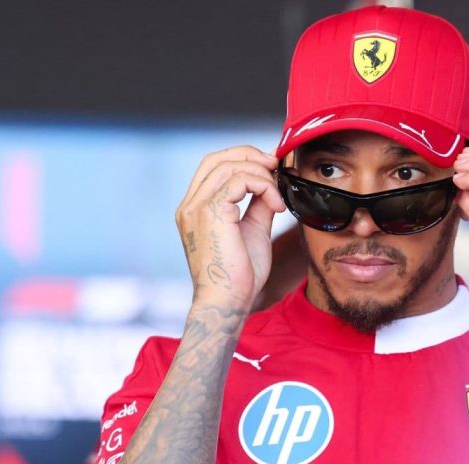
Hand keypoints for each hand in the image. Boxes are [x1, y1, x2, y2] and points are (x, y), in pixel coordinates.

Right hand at [175, 146, 285, 309]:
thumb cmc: (240, 276)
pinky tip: (276, 205)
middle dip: (251, 155)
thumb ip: (258, 204)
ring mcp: (196, 208)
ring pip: (229, 166)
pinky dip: (263, 186)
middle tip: (277, 167)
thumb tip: (271, 184)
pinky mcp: (210, 212)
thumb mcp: (253, 230)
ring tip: (278, 196)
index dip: (243, 158)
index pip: (213, 166)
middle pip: (217, 158)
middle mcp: (190, 205)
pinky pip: (239, 180)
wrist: (229, 303)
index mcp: (195, 209)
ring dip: (262, 174)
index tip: (271, 168)